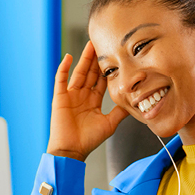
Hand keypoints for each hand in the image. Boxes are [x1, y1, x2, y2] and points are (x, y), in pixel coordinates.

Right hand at [47, 41, 128, 161]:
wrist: (71, 150)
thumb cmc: (88, 140)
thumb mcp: (109, 124)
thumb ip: (120, 112)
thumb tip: (134, 102)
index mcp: (93, 101)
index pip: (101, 80)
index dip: (107, 68)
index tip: (114, 56)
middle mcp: (82, 96)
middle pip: (90, 73)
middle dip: (96, 59)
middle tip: (102, 43)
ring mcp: (70, 95)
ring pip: (79, 73)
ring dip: (84, 59)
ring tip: (90, 45)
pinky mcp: (60, 97)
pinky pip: (61, 79)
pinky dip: (64, 68)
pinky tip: (69, 57)